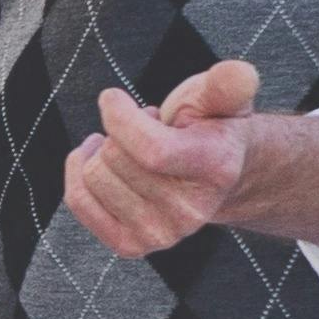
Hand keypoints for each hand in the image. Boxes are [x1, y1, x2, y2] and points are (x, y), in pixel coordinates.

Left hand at [64, 59, 259, 260]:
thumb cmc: (210, 128)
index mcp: (216, 168)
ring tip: (135, 149)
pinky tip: (103, 162)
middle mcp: (191, 211)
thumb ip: (228, 84)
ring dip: (103, 151)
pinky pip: (78, 200)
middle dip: (119, 131)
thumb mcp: (220, 98)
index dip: (120, 117)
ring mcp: (161, 233)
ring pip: (92, 175)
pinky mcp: (132, 245)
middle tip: (147, 132)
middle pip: (114, 157)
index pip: (150, 150)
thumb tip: (240, 73)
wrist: (213, 178)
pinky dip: (78, 172)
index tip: (114, 97)